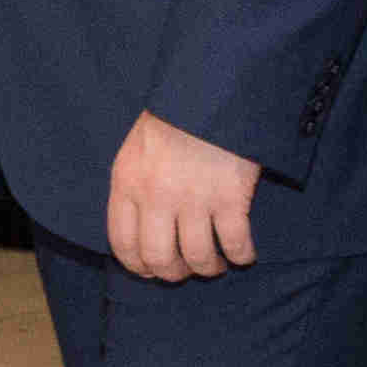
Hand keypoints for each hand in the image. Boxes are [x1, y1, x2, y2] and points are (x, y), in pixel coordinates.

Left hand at [107, 109, 260, 280]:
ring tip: (215, 264)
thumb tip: (139, 225)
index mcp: (127, 184)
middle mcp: (156, 197)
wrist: (209, 93)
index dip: (137, 265)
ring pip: (196, 256)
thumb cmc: (173, 119)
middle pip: (158, 257)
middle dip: (172, 273)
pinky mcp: (230, 197)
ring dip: (207, 268)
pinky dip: (240, 255)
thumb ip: (134, 187)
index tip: (150, 271)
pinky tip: (244, 255)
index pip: (122, 243)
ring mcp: (193, 199)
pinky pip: (234, 242)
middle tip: (186, 270)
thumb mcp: (136, 150)